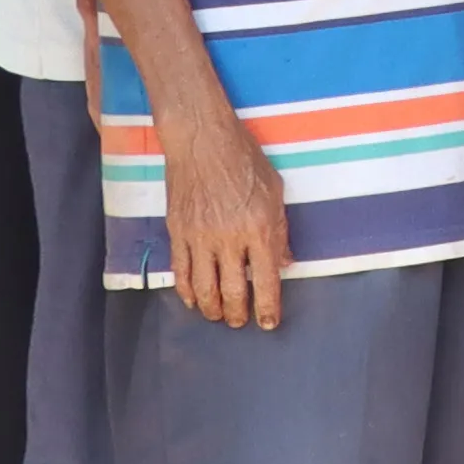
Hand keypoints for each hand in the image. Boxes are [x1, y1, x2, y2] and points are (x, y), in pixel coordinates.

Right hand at [159, 97, 285, 332]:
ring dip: (212, 309)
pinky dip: (186, 292)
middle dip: (238, 314)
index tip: (268, 324)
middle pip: (232, 292)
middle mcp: (230, 238)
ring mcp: (200, 237)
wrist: (201, 139)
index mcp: (260, 228)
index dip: (267, 308)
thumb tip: (285, 263)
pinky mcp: (178, 232)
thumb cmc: (244, 159)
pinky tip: (192, 300)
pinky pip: (181, 272)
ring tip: (218, 316)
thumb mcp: (275, 191)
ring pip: (203, 289)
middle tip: (241, 322)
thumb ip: (280, 231)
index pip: (266, 281)